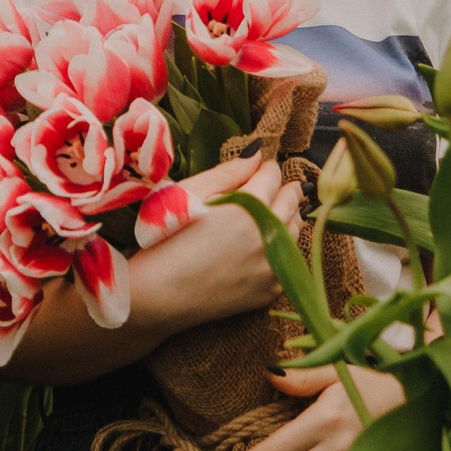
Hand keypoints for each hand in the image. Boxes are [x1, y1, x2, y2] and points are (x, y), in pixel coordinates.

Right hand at [129, 155, 302, 331]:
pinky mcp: (268, 291)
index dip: (264, 168)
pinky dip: (281, 249)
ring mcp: (272, 268)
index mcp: (249, 208)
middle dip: (282, 189)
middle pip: (291, 201)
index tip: (258, 169)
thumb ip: (228, 172)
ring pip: (294, 231)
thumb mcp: (189, 194)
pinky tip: (263, 246)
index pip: (272, 175)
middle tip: (269, 186)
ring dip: (286, 217)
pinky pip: (288, 263)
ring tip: (269, 212)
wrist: (156, 296)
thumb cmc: (164, 238)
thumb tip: (257, 154)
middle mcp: (268, 237)